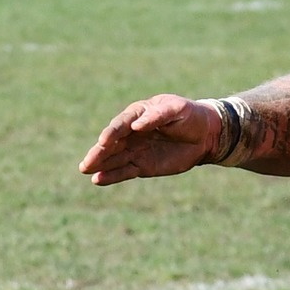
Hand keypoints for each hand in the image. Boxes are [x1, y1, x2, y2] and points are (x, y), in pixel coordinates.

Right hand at [79, 94, 222, 184]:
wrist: (204, 134)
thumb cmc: (189, 116)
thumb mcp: (177, 110)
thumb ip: (158, 116)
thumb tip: (137, 125)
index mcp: (137, 114)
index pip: (121, 125)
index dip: (112, 133)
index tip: (104, 141)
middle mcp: (131, 133)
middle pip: (112, 143)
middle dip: (99, 152)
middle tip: (86, 162)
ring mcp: (135, 150)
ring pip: (114, 158)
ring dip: (100, 165)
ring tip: (85, 170)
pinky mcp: (142, 165)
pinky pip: (124, 171)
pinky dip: (112, 176)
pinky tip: (98, 180)